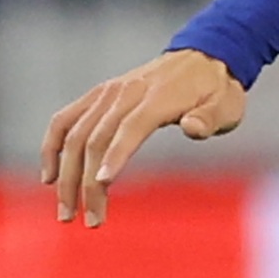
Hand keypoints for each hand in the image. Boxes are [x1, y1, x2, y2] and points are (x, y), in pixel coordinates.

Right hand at [40, 48, 246, 226]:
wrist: (204, 56)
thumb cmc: (218, 90)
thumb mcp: (228, 105)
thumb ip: (210, 118)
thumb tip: (193, 127)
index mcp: (159, 97)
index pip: (131, 127)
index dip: (116, 154)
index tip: (102, 185)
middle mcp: (125, 92)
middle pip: (96, 138)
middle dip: (87, 182)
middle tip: (91, 221)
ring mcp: (107, 93)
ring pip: (74, 134)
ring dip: (65, 174)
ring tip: (66, 212)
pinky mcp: (97, 95)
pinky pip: (64, 120)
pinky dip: (52, 147)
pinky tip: (50, 177)